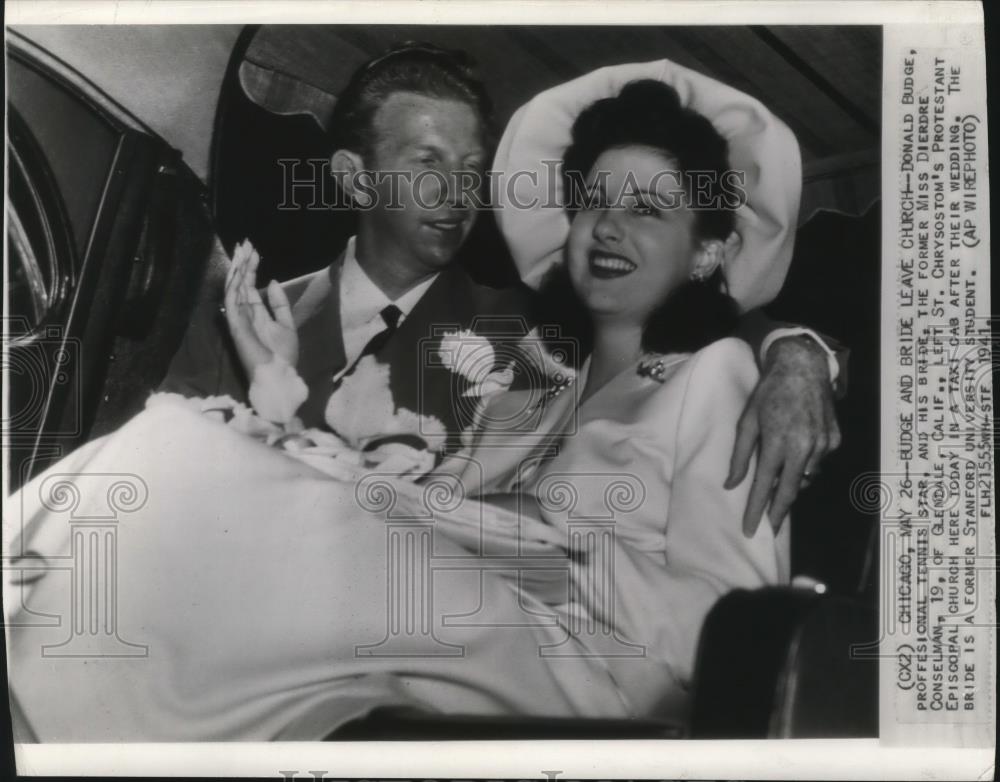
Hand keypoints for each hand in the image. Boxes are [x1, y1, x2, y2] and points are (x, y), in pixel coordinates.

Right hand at [223, 239, 297, 376]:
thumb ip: (279, 304)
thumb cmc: (283, 355)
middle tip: (245, 243)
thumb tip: (274, 280)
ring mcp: (239, 319)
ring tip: (241, 251)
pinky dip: (234, 286)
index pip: (250, 287)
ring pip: (234, 289)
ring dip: (237, 270)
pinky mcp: (236, 325)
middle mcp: (245, 314)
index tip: (254, 250)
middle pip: (241, 284)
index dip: (251, 269)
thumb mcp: (287, 325)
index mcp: (256, 315)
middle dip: (243, 263)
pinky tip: (238, 272)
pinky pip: (232, 302)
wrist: (279, 375)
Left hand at [726, 336, 841, 535]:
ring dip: (792, 480)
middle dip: (779, 511)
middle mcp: (804, 447)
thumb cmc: (769, 393)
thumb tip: (731, 484)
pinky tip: (799, 449)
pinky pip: (819, 461)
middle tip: (770, 526)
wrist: (804, 367)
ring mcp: (823, 444)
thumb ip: (740, 455)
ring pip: (806, 476)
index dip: (757, 510)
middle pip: (791, 491)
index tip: (750, 529)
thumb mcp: (747, 421)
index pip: (764, 486)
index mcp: (778, 443)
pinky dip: (807, 462)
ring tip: (781, 474)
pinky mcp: (835, 439)